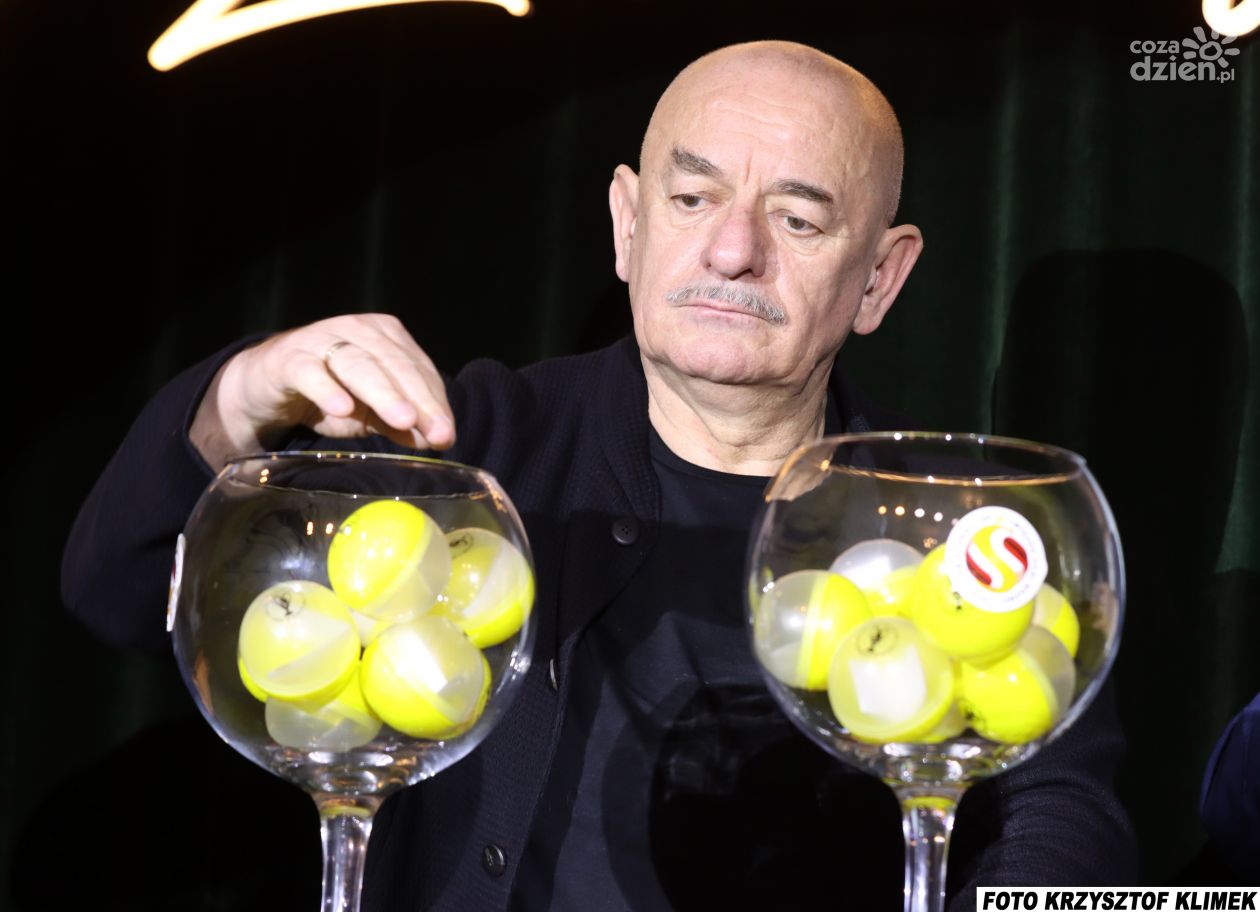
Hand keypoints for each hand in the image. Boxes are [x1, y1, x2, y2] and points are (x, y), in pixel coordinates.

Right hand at [191, 314, 453, 467]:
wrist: (266, 384)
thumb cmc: (327, 394)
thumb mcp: (369, 413)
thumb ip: (400, 424)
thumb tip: (434, 440)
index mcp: (386, 337)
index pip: (419, 370)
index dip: (436, 403)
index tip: (447, 435)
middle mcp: (358, 330)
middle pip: (395, 365)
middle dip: (419, 401)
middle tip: (438, 433)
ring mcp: (322, 340)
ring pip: (359, 365)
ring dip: (384, 394)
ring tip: (404, 420)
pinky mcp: (290, 358)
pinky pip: (311, 373)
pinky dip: (328, 390)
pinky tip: (344, 409)